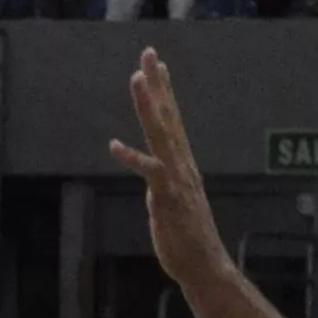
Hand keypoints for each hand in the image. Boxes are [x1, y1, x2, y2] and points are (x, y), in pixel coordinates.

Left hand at [107, 49, 230, 282]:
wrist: (203, 264)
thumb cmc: (187, 235)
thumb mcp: (173, 200)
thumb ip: (164, 182)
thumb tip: (155, 172)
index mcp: (182, 162)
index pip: (172, 119)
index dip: (164, 90)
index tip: (156, 64)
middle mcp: (182, 163)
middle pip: (168, 116)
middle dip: (157, 84)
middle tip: (148, 53)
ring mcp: (176, 178)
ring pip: (161, 134)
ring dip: (148, 106)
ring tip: (137, 79)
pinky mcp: (167, 197)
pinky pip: (150, 172)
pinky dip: (132, 157)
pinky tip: (114, 144)